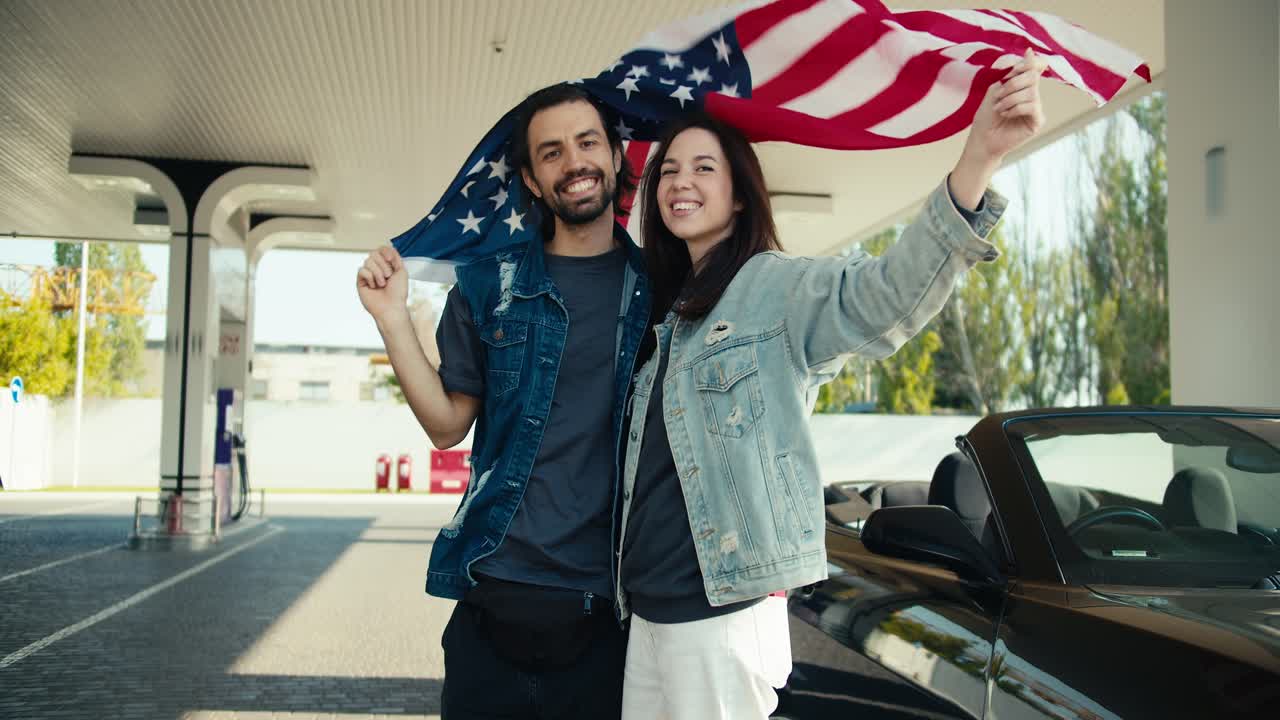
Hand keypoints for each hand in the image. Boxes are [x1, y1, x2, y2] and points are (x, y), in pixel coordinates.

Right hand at [357, 246, 408, 322]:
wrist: (392, 306)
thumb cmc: (398, 292)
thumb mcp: (402, 271)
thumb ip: (395, 257)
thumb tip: (388, 248)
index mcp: (387, 265)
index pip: (381, 250)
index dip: (385, 251)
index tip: (390, 259)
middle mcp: (377, 269)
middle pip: (374, 253)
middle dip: (383, 265)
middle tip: (388, 277)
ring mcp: (368, 275)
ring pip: (368, 261)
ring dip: (378, 273)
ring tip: (382, 284)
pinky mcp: (361, 281)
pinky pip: (362, 270)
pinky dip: (370, 277)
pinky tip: (374, 286)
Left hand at [964, 48, 1048, 165]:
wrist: (982, 139)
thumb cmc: (986, 116)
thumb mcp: (995, 88)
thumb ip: (1012, 72)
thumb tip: (1030, 52)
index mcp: (1023, 86)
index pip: (1034, 67)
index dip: (1029, 63)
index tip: (1017, 65)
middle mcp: (1032, 95)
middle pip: (1033, 77)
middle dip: (1012, 84)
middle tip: (997, 95)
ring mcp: (1036, 108)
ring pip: (1031, 92)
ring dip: (1010, 98)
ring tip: (998, 108)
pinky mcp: (1037, 121)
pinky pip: (1032, 106)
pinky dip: (1016, 108)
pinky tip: (1006, 114)